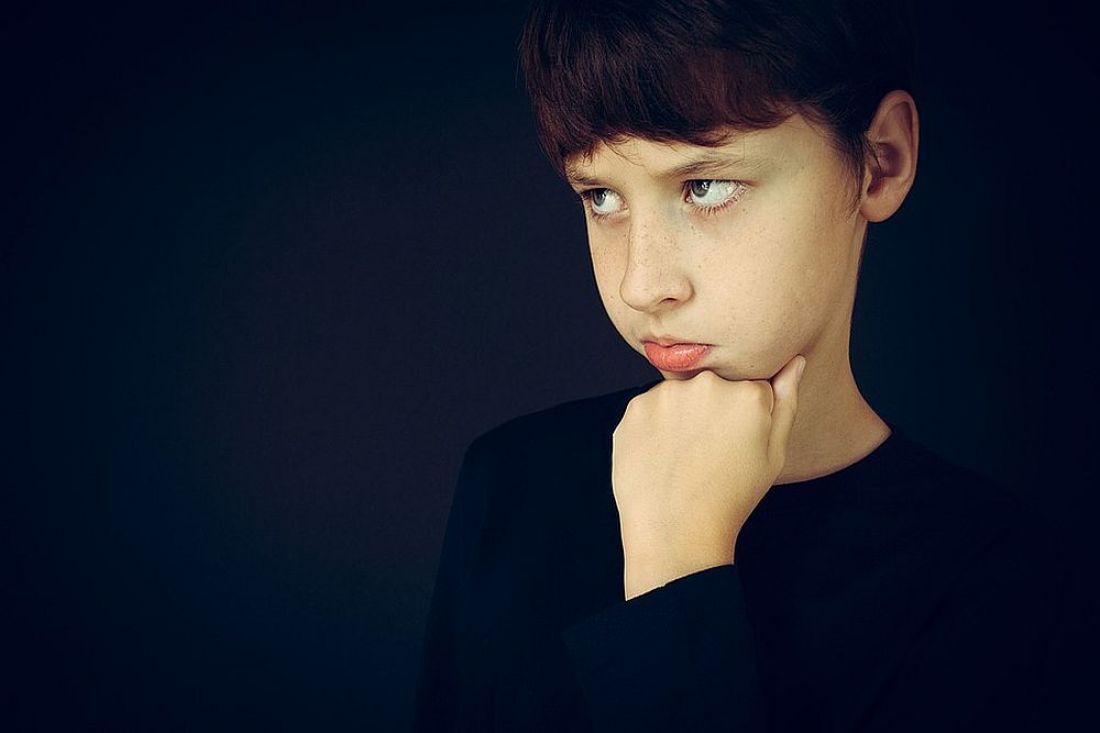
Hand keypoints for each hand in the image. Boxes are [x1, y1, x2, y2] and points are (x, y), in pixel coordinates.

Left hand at [612, 354, 805, 598]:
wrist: (675, 531)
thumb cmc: (731, 496)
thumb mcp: (773, 454)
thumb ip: (786, 401)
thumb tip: (794, 361)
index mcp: (747, 393)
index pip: (750, 388)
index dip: (743, 417)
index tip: (735, 444)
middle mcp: (706, 384)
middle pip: (712, 386)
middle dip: (711, 411)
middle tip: (708, 454)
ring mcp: (666, 394)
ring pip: (678, 396)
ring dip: (681, 416)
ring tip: (683, 458)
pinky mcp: (634, 408)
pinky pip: (649, 409)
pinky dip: (653, 428)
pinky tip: (660, 457)